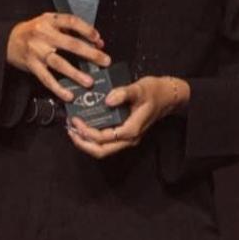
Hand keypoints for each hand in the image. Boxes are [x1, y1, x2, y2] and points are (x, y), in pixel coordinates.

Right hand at [6, 12, 109, 99]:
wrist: (9, 40)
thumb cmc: (35, 31)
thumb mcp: (50, 22)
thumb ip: (71, 30)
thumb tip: (97, 43)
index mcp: (50, 21)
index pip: (71, 22)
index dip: (86, 30)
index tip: (98, 39)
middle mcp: (43, 35)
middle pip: (70, 44)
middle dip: (90, 53)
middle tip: (104, 61)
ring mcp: (37, 51)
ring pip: (59, 63)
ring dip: (75, 73)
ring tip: (89, 82)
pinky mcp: (32, 65)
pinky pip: (46, 78)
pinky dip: (58, 88)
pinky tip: (68, 94)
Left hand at [67, 76, 189, 158]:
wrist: (168, 96)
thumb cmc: (155, 91)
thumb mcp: (140, 88)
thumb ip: (124, 93)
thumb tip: (107, 99)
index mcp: (131, 130)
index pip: (104, 138)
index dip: (87, 132)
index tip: (76, 120)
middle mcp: (129, 138)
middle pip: (101, 151)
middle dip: (83, 143)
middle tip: (70, 130)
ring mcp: (127, 138)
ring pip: (103, 149)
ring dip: (86, 142)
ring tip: (74, 130)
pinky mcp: (125, 134)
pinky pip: (106, 142)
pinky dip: (93, 137)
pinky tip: (85, 126)